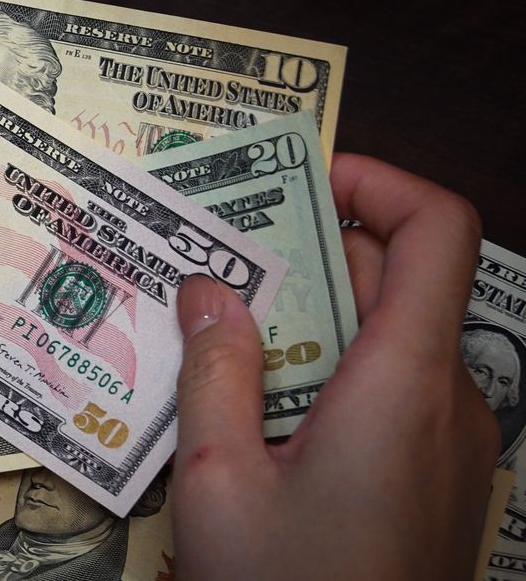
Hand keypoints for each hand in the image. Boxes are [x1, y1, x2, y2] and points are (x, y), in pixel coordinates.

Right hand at [171, 153, 497, 578]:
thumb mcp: (219, 479)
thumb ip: (213, 369)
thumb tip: (206, 284)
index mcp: (403, 380)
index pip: (436, 230)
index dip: (378, 179)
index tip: (300, 178)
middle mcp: (447, 399)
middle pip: (400, 278)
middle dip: (309, 253)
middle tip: (219, 258)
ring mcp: (451, 443)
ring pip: (390, 337)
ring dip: (310, 319)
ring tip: (220, 333)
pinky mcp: (438, 480)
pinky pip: (391, 391)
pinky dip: (329, 372)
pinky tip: (256, 410)